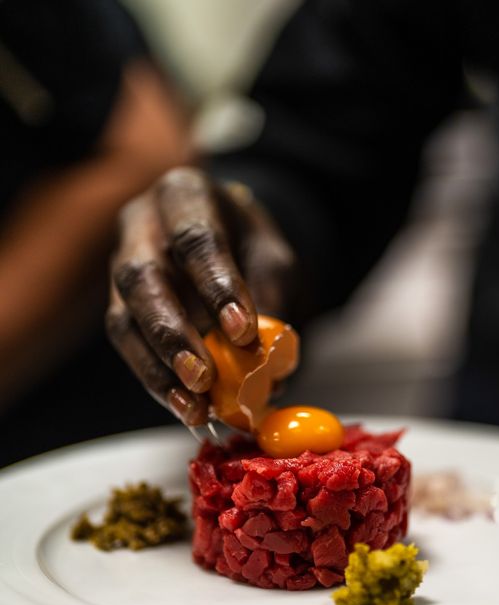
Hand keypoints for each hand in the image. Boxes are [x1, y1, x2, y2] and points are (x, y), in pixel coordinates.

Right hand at [106, 167, 296, 425]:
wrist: (225, 240)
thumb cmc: (249, 247)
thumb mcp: (273, 261)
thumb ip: (271, 304)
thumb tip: (269, 370)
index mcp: (186, 196)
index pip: (196, 238)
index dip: (217, 286)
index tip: (242, 331)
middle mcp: (142, 227)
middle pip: (143, 279)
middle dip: (173, 333)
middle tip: (204, 377)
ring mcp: (122, 266)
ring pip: (123, 319)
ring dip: (158, 369)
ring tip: (194, 407)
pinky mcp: (119, 306)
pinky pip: (128, 347)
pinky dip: (156, 381)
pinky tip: (184, 406)